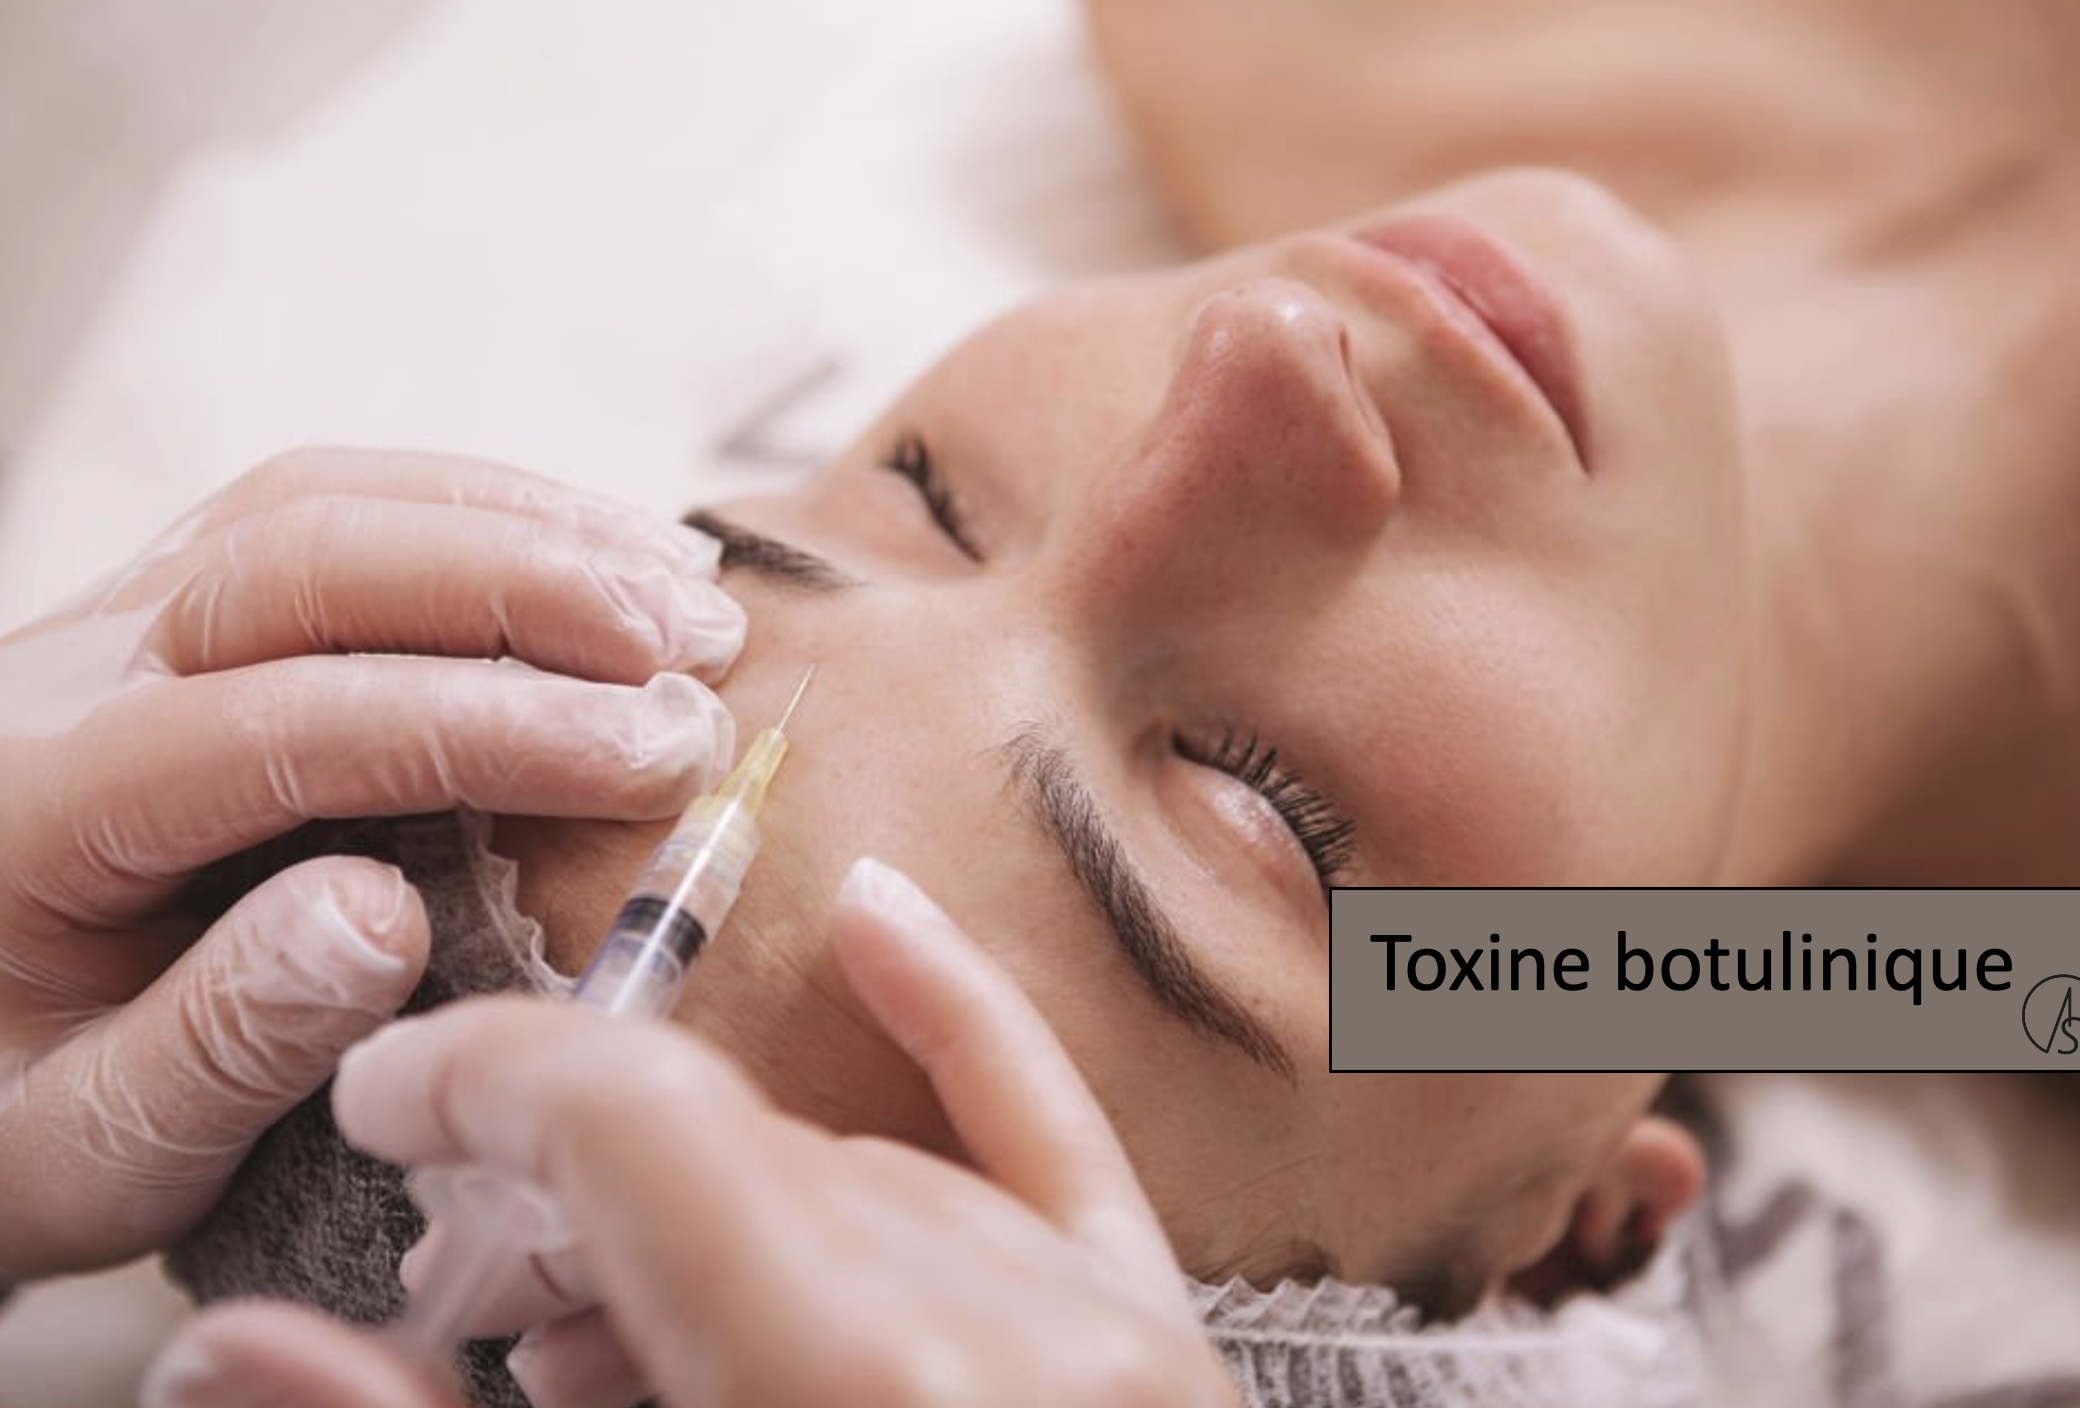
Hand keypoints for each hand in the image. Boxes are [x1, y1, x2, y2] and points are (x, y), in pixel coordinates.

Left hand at [0, 448, 746, 1286]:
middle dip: (530, 590)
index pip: (289, 722)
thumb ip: (222, 1043)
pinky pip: (332, 508)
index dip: (495, 728)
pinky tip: (600, 555)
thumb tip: (379, 914)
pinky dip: (484, 513)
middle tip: (698, 655)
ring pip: (326, 504)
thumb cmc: (21, 1120)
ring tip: (688, 594)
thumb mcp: (97, 1148)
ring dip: (526, 528)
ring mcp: (116, 619)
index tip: (660, 760)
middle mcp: (62, 675)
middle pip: (307, 559)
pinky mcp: (174, 607)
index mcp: (33, 807)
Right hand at [140, 858, 1242, 1407]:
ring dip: (707, 1201)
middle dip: (566, 1189)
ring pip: (862, 1180)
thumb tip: (241, 1356)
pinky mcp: (1163, 1365)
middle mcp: (1020, 1351)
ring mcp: (1116, 1351)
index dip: (490, 1088)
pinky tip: (883, 933)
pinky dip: (964, 1036)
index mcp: (872, 1401)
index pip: (653, 1133)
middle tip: (458, 1266)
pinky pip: (1062, 1152)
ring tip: (587, 1294)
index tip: (392, 1104)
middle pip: (744, 1162)